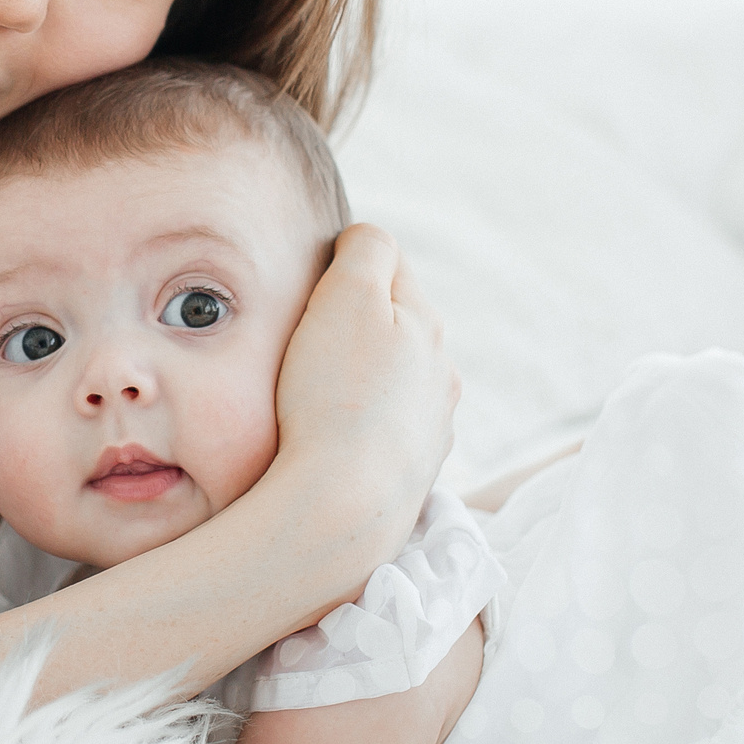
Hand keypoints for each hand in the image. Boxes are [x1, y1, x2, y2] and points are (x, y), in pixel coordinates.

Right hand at [269, 224, 457, 575]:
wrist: (342, 504)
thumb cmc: (334, 395)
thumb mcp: (346, 295)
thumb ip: (365, 249)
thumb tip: (368, 240)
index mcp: (426, 322)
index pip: (387, 263)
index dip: (341, 269)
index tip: (306, 297)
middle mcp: (441, 371)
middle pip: (392, 323)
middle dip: (352, 325)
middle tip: (302, 346)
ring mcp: (432, 424)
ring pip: (390, 378)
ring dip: (358, 377)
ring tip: (314, 397)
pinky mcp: (414, 469)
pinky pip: (384, 428)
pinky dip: (360, 424)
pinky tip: (331, 438)